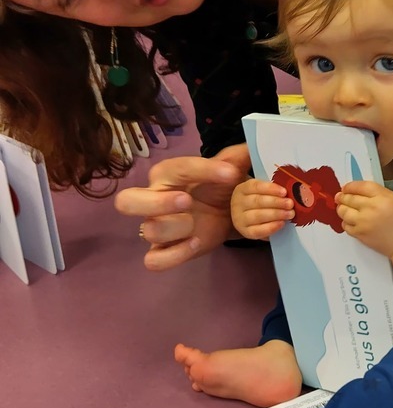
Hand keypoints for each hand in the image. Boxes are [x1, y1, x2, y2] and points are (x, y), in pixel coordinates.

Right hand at [115, 144, 249, 270]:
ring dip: (175, 228)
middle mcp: (154, 198)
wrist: (226, 212)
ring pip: (149, 231)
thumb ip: (237, 157)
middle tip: (186, 201)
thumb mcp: (230, 168)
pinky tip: (195, 243)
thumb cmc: (218, 186)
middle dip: (156, 202)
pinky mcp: (164, 251)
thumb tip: (250, 146)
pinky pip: (154, 260)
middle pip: (127, 201)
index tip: (230, 174)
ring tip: (196, 224)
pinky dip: (174, 255)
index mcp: (168, 174)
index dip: (203, 169)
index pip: (177, 168)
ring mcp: (156, 227)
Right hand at [231, 178, 293, 239]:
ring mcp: (239, 218)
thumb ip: (272, 190)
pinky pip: (257, 231)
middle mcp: (238, 203)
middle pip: (257, 201)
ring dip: (276, 214)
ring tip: (289, 214)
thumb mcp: (261, 191)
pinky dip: (271, 227)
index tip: (284, 192)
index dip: (271, 188)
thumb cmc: (258, 201)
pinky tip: (281, 223)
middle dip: (276, 202)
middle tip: (290, 204)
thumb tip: (289, 190)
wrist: (247, 216)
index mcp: (243, 189)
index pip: (256, 186)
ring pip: (257, 216)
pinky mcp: (245, 232)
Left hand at [335, 180, 392, 257]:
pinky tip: (350, 220)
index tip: (346, 187)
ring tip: (342, 207)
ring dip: (341, 208)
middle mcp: (371, 208)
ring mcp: (364, 223)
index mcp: (382, 197)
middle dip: (342, 196)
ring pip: (343, 212)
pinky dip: (346, 222)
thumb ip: (378, 193)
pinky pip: (346, 226)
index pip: (360, 186)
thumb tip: (360, 192)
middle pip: (349, 198)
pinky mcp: (360, 235)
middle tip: (340, 196)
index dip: (350, 186)